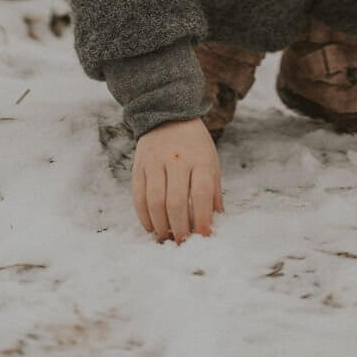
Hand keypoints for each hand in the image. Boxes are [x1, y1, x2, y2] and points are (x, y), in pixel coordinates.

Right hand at [132, 117, 223, 242]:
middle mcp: (177, 159)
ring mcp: (156, 161)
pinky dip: (144, 216)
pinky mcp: (139, 165)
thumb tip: (217, 221)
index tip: (203, 237)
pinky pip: (139, 196)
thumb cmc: (195, 145)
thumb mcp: (211, 160)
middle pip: (176, 201)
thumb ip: (214, 190)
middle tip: (182, 242)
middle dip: (179, 228)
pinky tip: (151, 227)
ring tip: (167, 237)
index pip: (201, 193)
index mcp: (200, 158)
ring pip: (155, 201)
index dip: (202, 219)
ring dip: (161, 225)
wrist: (168, 113)